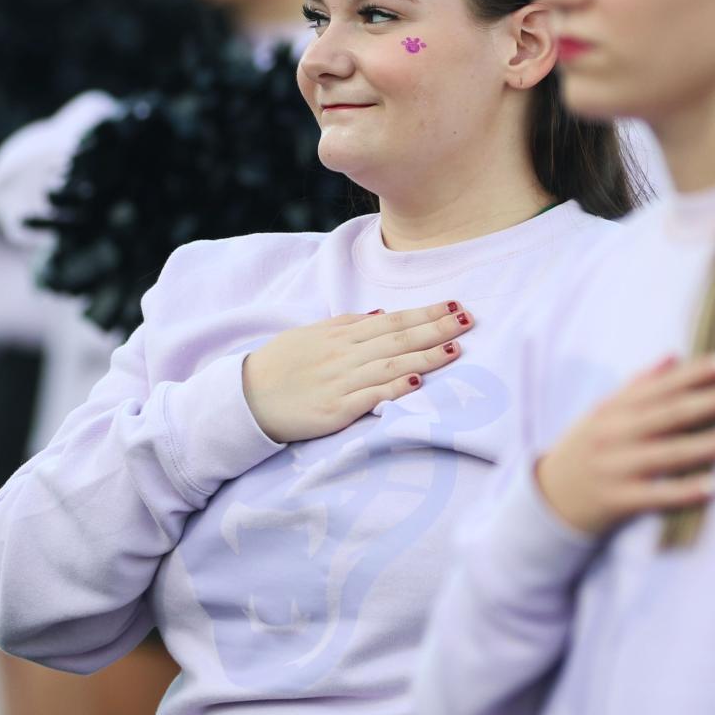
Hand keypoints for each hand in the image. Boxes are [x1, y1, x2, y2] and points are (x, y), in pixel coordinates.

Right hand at [242, 301, 471, 444]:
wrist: (246, 398)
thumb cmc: (281, 366)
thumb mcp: (312, 335)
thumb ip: (347, 325)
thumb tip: (380, 314)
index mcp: (341, 335)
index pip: (391, 320)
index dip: (424, 313)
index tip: (454, 304)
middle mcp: (345, 355)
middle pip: (397, 339)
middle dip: (435, 328)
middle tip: (467, 319)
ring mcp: (341, 382)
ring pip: (390, 365)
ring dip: (424, 356)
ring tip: (454, 347)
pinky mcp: (335, 410)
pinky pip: (370, 397)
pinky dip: (394, 389)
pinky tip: (417, 383)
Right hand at [534, 353, 714, 536]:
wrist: (549, 498)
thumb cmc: (585, 448)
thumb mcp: (601, 412)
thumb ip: (637, 386)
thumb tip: (673, 356)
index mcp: (612, 409)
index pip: (660, 386)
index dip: (694, 373)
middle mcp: (613, 434)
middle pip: (668, 415)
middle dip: (707, 403)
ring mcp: (615, 467)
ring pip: (668, 453)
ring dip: (707, 445)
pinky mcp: (618, 500)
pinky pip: (657, 495)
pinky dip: (685, 490)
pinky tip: (714, 486)